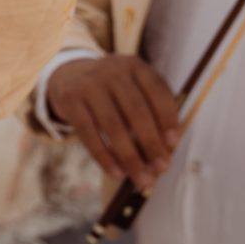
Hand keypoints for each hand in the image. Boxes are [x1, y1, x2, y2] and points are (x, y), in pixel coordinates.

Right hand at [47, 54, 181, 188]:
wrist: (70, 75)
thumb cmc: (113, 89)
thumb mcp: (134, 86)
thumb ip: (152, 110)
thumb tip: (166, 148)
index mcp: (135, 66)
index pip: (156, 90)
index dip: (167, 117)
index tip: (174, 142)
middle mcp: (112, 70)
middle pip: (136, 111)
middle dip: (151, 143)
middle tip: (162, 167)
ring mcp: (89, 84)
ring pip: (113, 125)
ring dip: (130, 156)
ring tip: (142, 178)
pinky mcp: (71, 99)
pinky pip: (89, 133)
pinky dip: (104, 157)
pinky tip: (116, 173)